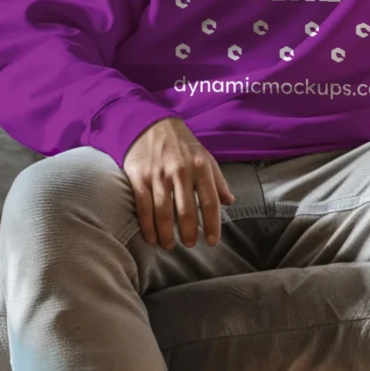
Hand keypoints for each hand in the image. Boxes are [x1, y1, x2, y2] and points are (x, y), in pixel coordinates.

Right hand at [122, 116, 234, 249]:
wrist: (151, 125)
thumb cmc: (182, 145)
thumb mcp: (206, 157)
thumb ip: (218, 181)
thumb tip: (230, 202)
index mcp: (201, 167)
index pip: (210, 201)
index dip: (212, 224)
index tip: (212, 241)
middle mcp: (180, 171)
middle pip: (186, 210)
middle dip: (189, 232)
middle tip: (190, 245)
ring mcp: (158, 175)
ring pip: (163, 212)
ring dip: (167, 234)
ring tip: (170, 245)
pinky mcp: (139, 177)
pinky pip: (144, 207)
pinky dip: (147, 226)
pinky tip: (152, 238)